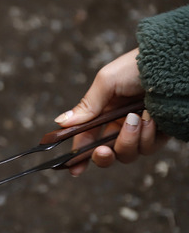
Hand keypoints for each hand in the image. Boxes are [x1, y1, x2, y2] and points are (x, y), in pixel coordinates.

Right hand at [54, 48, 167, 175]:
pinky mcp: (160, 134)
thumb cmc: (137, 66)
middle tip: (104, 150)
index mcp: (104, 113)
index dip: (80, 155)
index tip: (74, 169)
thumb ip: (86, 106)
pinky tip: (151, 118)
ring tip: (138, 118)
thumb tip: (60, 122)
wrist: (172, 62)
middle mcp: (121, 124)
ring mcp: (141, 131)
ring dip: (129, 139)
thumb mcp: (107, 82)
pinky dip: (148, 136)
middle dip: (104, 156)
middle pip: (107, 154)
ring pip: (128, 154)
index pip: (87, 139)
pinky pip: (149, 148)